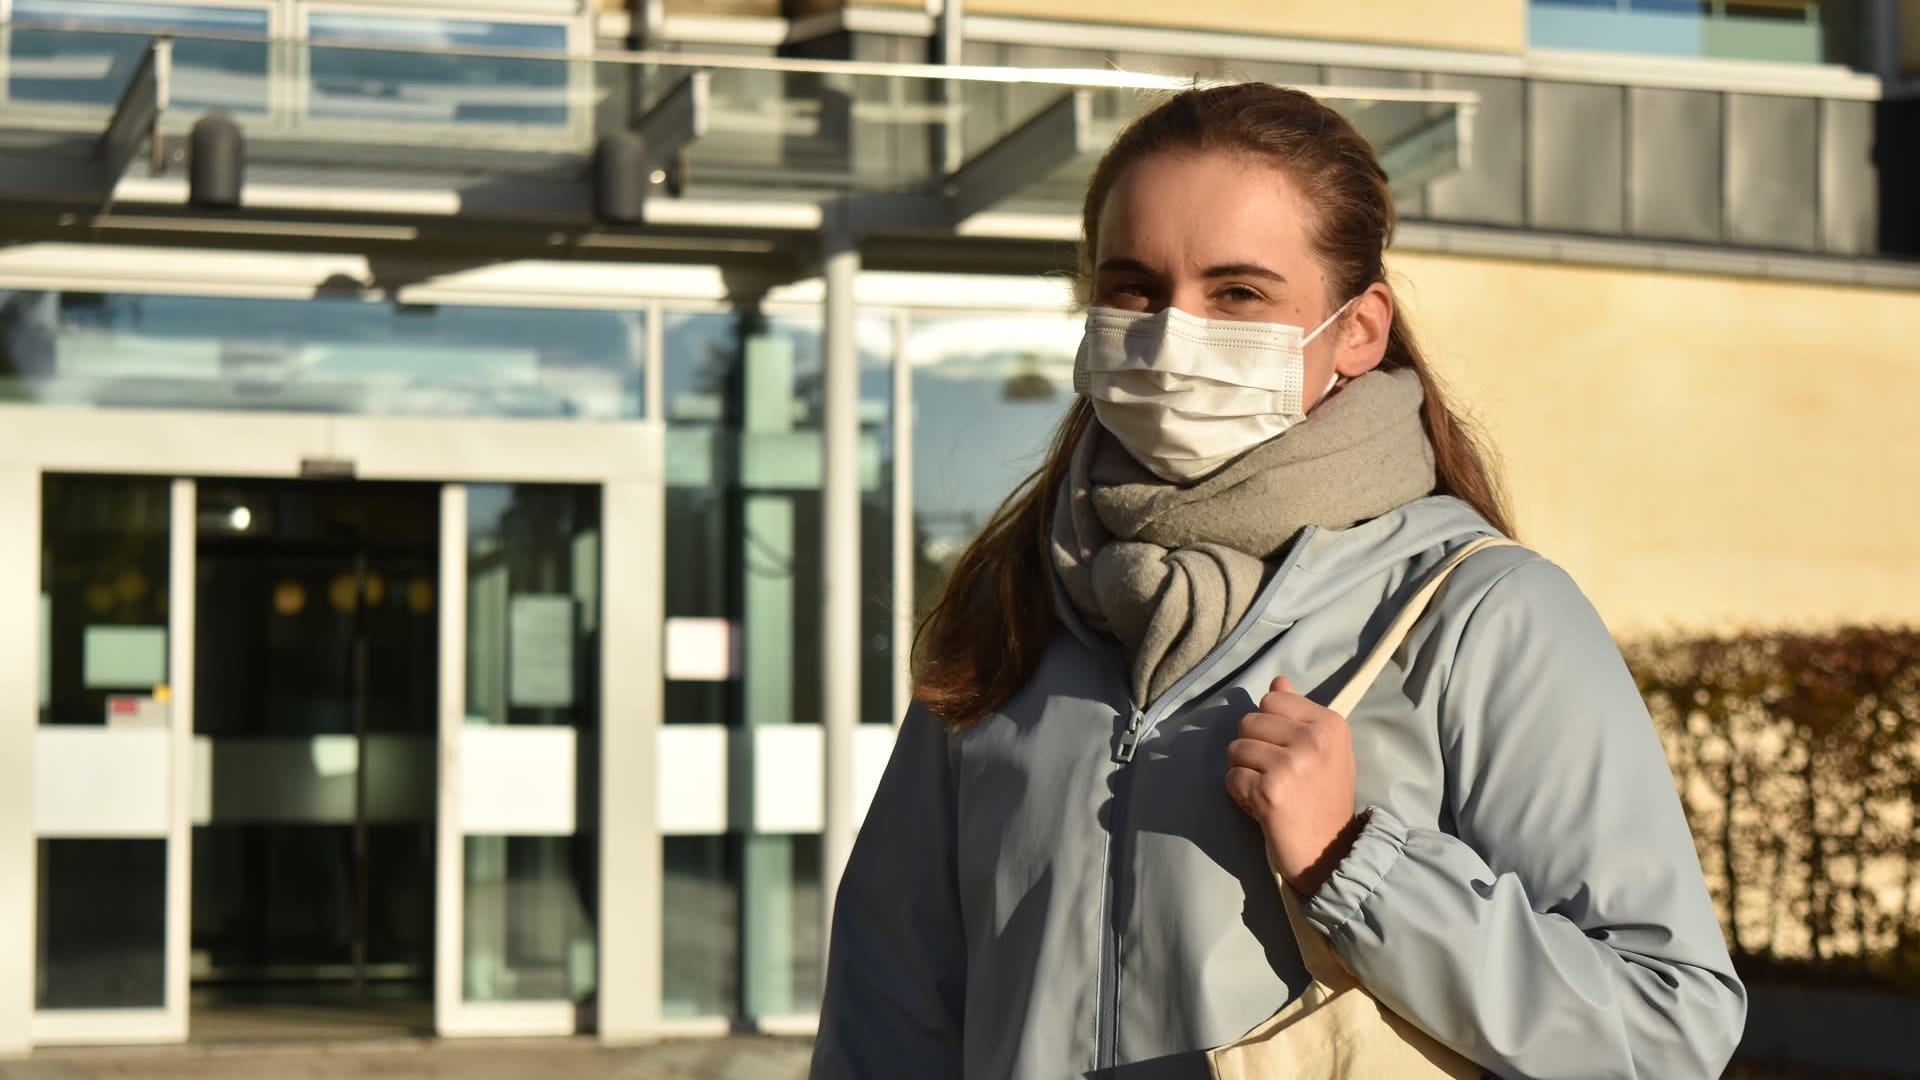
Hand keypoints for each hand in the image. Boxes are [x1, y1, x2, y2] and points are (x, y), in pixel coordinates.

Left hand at [1225, 676, 1361, 894]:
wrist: (1331, 852)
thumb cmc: (1324, 798)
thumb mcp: (1325, 750)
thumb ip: (1299, 713)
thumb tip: (1278, 681)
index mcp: (1330, 724)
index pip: (1272, 700)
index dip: (1269, 726)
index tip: (1286, 751)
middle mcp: (1313, 740)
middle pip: (1248, 721)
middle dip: (1252, 748)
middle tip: (1275, 774)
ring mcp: (1291, 765)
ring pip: (1235, 749)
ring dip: (1245, 771)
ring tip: (1270, 790)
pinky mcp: (1268, 791)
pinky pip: (1231, 778)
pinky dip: (1240, 794)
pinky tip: (1263, 806)